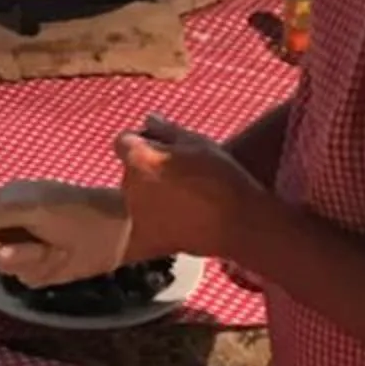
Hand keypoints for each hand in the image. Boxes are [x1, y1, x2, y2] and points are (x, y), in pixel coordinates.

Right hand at [0, 181, 131, 289]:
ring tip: (53, 248)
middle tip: (33, 243)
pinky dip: (43, 271)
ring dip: (29, 261)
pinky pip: (27, 279)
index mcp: (6, 204)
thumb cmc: (74, 210)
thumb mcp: (32, 208)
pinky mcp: (42, 270)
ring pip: (7, 268)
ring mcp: (26, 250)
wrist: (119, 231)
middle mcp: (12, 229)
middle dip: (8, 250)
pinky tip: (60, 259)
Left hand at [115, 119, 263, 264]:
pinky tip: (156, 236)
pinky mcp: (147, 240)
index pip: (124, 142)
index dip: (142, 142)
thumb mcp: (198, 142)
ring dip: (149, 199)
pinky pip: (130, 246)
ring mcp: (136, 215)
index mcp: (138, 158)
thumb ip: (167, 130)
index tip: (162, 147)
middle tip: (180, 176)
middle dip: (147, 171)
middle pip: (130, 172)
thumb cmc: (221, 175)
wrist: (240, 220)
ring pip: (134, 201)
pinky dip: (138, 242)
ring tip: (185, 203)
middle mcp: (129, 186)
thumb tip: (148, 120)